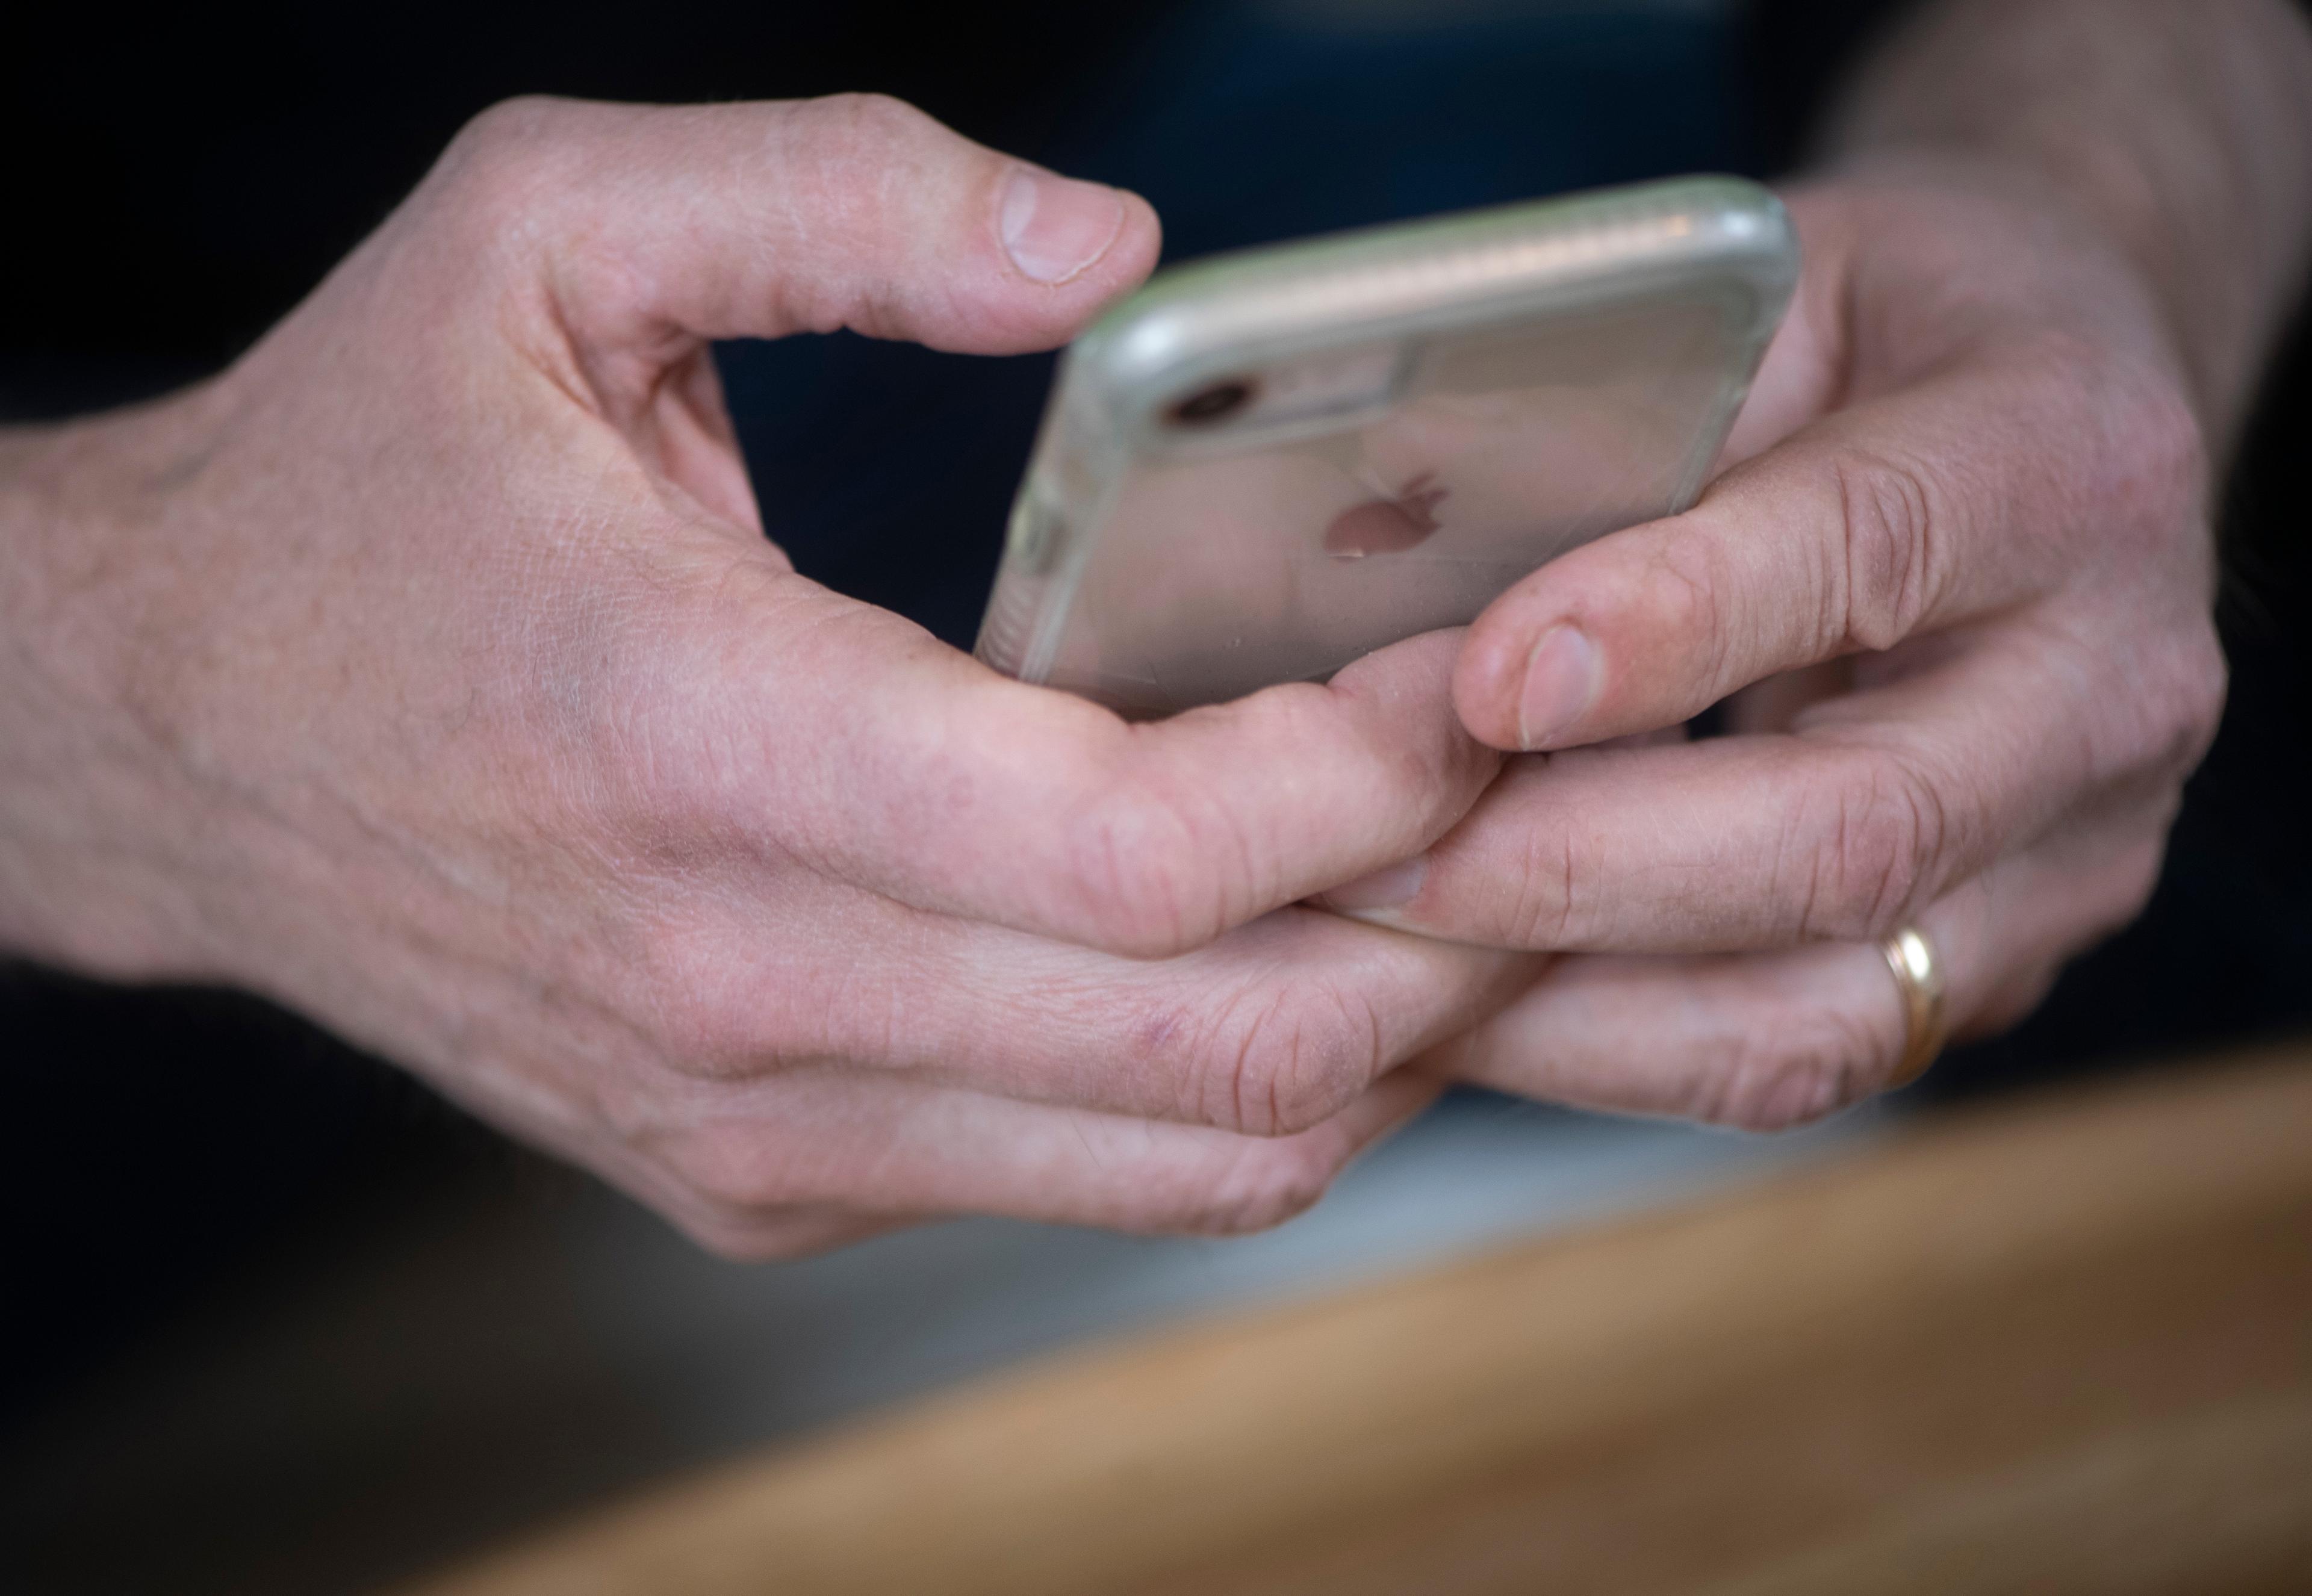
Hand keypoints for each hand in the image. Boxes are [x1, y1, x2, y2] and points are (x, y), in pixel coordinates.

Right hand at [0, 95, 1538, 1253]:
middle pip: (1222, 1044)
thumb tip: (1112, 250)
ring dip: (1387, 1030)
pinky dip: (1252, 1088)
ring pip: (1196, 1160)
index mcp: (695, 733)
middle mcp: (738, 982)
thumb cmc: (361, 483)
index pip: (1134, 850)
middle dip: (1449, 927)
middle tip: (1543, 782)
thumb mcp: (544, 234)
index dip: (1367, 775)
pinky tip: (1292, 947)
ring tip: (1464, 873)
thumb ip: (838, 199)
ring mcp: (756, 1119)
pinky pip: (1098, 1184)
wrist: (166, 744)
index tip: (1475, 672)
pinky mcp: (764, 1181)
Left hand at [1322, 163, 2223, 1126]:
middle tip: (1371, 867)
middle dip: (1576, 871)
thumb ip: (1623, 412)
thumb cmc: (1891, 335)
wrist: (2070, 418)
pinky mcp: (2008, 960)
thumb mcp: (1773, 293)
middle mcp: (2110, 683)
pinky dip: (1611, 1053)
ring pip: (1825, 1012)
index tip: (1483, 685)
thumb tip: (1378, 543)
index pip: (1868, 553)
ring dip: (1573, 1012)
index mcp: (2064, 457)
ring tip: (1382, 967)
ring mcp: (2076, 854)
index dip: (1668, 629)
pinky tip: (1467, 1006)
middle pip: (1855, 834)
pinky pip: (1801, 1054)